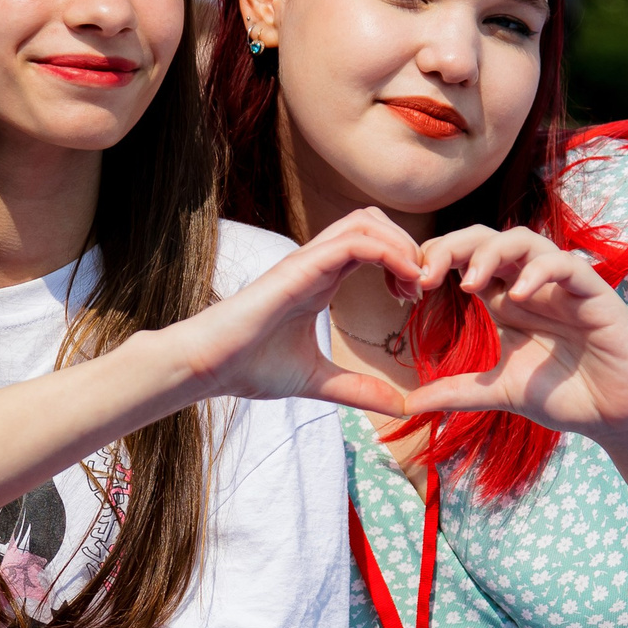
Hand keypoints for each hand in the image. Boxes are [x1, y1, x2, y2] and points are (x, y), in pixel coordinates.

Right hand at [159, 207, 425, 413]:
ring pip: (366, 220)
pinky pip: (354, 242)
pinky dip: (388, 252)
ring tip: (413, 283)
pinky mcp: (299, 266)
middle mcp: (316, 262)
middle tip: (419, 287)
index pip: (371, 244)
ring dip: (400, 244)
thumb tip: (398, 407)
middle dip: (406, 245)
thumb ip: (357, 389)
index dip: (402, 262)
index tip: (413, 299)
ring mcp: (307, 260)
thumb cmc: (249, 367)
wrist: (207, 365)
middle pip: (373, 220)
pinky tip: (403, 281)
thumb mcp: (318, 381)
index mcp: (320, 278)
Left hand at [398, 225, 627, 451]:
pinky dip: (540, 272)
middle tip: (426, 275)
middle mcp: (532, 284)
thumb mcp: (500, 393)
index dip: (435, 262)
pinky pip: (566, 266)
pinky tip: (519, 294)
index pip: (466, 260)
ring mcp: (563, 286)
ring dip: (492, 253)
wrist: (618, 416)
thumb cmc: (565, 396)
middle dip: (453, 247)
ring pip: (525, 240)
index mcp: (507, 300)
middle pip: (487, 239)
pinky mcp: (596, 295)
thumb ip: (456, 393)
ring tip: (470, 283)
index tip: (408, 288)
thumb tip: (404, 405)